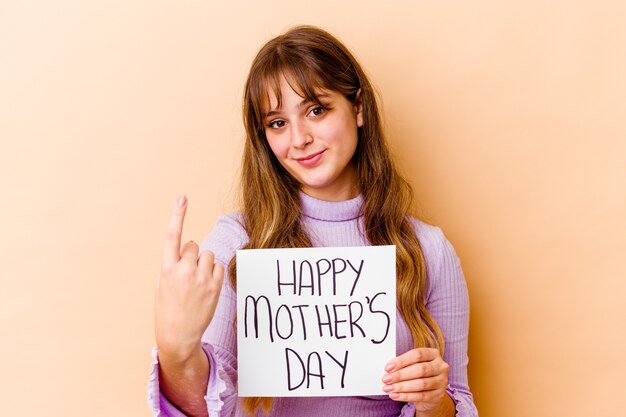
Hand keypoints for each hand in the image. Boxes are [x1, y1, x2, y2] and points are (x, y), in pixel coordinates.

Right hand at [155, 195, 224, 361]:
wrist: (178, 335)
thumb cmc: (168, 308)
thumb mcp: (162, 284)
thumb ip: (173, 263)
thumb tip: (190, 247)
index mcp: (166, 269)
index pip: (172, 237)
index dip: (178, 215)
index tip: (183, 198)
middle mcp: (183, 271)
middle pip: (194, 246)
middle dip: (191, 256)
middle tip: (186, 276)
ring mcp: (201, 279)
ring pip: (208, 255)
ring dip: (204, 264)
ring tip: (196, 283)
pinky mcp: (215, 286)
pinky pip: (219, 266)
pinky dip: (214, 273)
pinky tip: (206, 287)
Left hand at [382, 348, 450, 415]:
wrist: (431, 392)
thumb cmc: (419, 375)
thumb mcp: (414, 365)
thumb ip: (404, 364)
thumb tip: (389, 369)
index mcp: (433, 354)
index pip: (417, 354)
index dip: (401, 361)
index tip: (388, 367)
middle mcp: (440, 366)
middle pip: (420, 369)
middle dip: (400, 375)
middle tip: (386, 379)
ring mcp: (442, 381)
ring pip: (420, 384)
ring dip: (402, 387)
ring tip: (388, 388)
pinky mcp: (438, 395)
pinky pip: (421, 396)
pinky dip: (406, 396)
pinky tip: (395, 395)